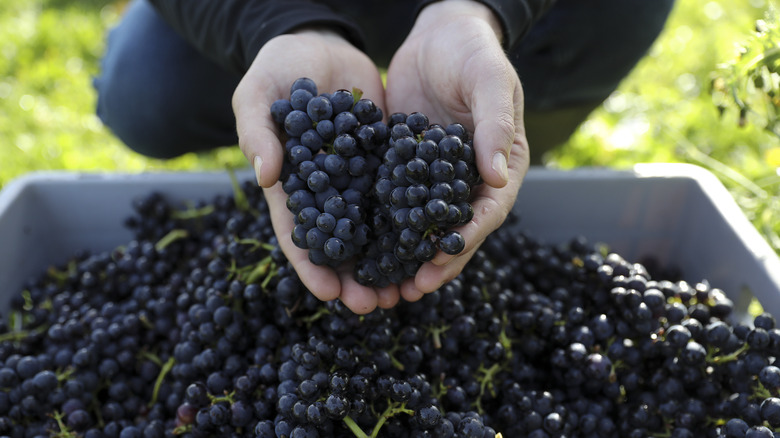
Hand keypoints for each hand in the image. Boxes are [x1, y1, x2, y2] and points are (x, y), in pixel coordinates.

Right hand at [232, 29, 397, 313]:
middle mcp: (326, 190)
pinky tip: (428, 241)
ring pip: (373, 228)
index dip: (312, 266)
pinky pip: (400, 193)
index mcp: (290, 185)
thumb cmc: (278, 68)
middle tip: (373, 305)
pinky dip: (411, 219)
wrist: (321, 42)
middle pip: (340, 243)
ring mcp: (357, 178)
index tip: (329, 294)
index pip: (298, 233)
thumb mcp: (258, 93)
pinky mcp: (385, 160)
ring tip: (405, 290)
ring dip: (387, 260)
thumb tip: (265, 175)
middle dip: (355, 276)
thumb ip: (258, 132)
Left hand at [385, 0, 529, 300]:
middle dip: (432, 262)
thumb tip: (496, 177)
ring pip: (421, 223)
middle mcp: (467, 179)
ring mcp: (433, 176)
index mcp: (498, 165)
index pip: (486, 211)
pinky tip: (359, 244)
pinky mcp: (404, 166)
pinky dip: (380, 224)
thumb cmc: (474, 52)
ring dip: (405, 255)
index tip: (440, 263)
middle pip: (453, 228)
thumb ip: (494, 124)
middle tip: (409, 290)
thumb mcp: (489, 81)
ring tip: (384, 285)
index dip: (465, 240)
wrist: (439, 31)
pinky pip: (393, 199)